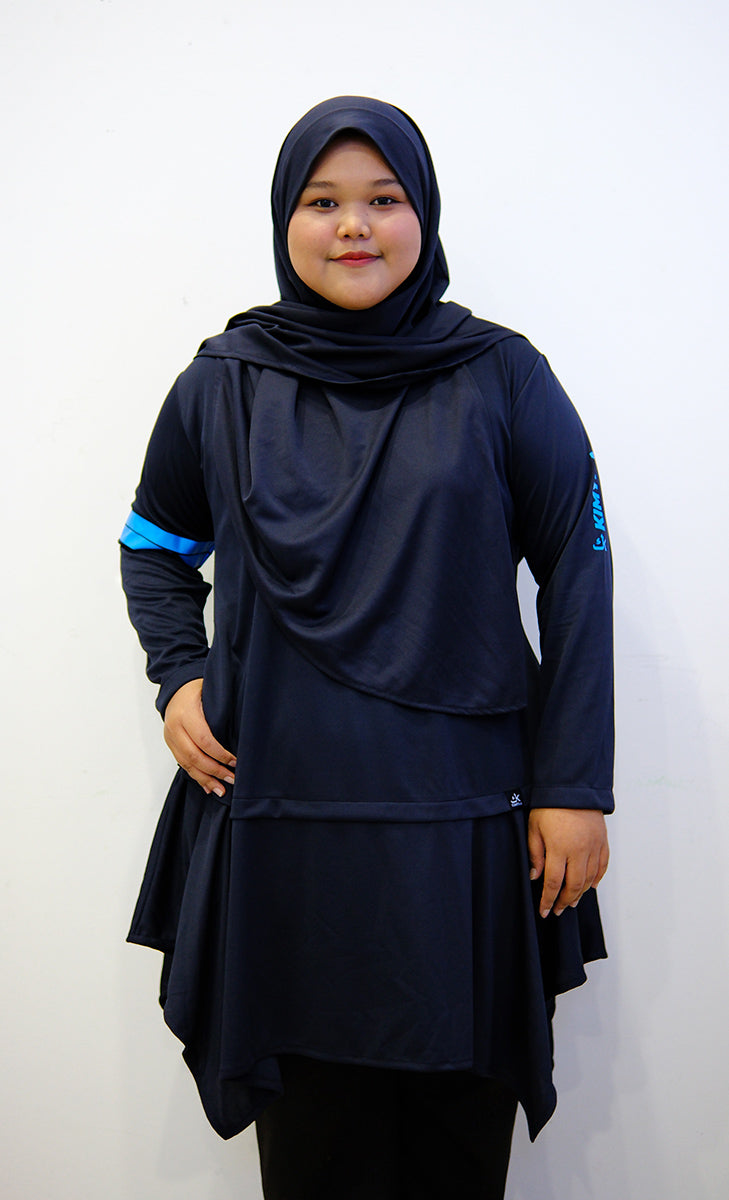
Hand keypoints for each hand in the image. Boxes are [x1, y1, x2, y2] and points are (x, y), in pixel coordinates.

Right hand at [163, 678, 236, 796]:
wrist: (175, 688)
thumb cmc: (198, 689)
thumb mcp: (211, 693)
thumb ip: (223, 711)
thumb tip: (245, 731)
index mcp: (186, 713)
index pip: (204, 740)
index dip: (220, 754)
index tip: (235, 762)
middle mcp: (175, 727)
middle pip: (194, 756)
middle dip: (214, 771)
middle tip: (231, 779)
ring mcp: (170, 737)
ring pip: (186, 763)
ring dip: (204, 779)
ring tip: (220, 790)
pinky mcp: (170, 744)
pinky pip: (182, 763)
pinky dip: (195, 775)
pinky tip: (207, 786)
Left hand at [528, 808, 608, 918]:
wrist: (572, 787)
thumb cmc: (549, 806)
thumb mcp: (534, 828)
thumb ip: (535, 854)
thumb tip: (536, 876)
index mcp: (560, 848)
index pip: (553, 882)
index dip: (548, 900)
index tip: (544, 911)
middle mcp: (579, 850)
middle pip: (574, 885)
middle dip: (564, 900)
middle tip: (558, 909)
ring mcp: (594, 847)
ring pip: (590, 879)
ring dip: (580, 893)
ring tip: (571, 901)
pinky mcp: (603, 842)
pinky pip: (602, 866)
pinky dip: (597, 879)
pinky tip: (590, 885)